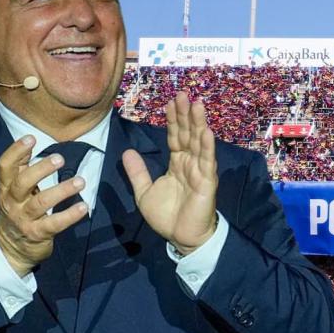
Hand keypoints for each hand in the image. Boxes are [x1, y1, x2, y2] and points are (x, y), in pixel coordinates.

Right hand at [0, 135, 88, 276]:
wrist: (11, 248)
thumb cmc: (19, 210)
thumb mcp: (15, 190)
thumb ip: (22, 168)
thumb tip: (32, 139)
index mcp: (6, 188)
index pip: (5, 167)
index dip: (16, 151)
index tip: (31, 138)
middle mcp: (12, 202)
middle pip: (22, 183)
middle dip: (41, 169)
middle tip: (60, 158)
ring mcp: (24, 219)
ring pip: (41, 203)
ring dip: (62, 190)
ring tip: (81, 181)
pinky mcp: (37, 234)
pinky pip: (55, 223)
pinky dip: (70, 215)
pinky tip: (84, 207)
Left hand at [123, 92, 217, 254]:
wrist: (181, 238)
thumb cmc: (167, 216)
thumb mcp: (145, 192)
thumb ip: (138, 172)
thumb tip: (126, 152)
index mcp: (177, 164)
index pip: (175, 137)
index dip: (173, 119)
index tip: (170, 101)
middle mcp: (190, 163)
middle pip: (188, 133)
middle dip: (185, 114)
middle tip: (183, 93)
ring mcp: (200, 171)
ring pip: (199, 142)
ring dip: (198, 123)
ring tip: (197, 104)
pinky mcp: (207, 182)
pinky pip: (206, 161)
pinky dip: (207, 145)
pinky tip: (206, 131)